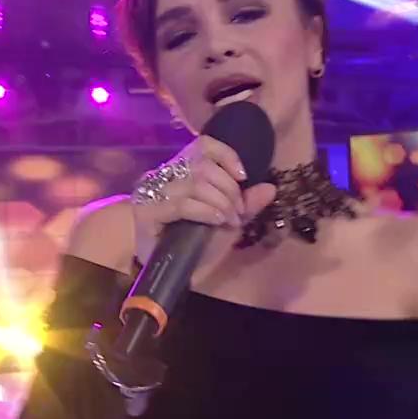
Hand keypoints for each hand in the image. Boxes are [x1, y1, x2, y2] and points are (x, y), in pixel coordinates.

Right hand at [131, 135, 276, 262]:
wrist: (170, 273)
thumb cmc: (196, 244)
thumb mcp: (227, 221)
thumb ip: (247, 204)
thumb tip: (270, 188)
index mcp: (181, 169)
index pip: (203, 145)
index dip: (226, 156)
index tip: (242, 177)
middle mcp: (163, 174)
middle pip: (203, 166)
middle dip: (229, 189)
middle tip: (237, 212)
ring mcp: (151, 191)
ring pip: (196, 184)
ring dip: (221, 203)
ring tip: (228, 221)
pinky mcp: (146, 211)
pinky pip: (183, 204)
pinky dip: (206, 211)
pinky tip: (216, 221)